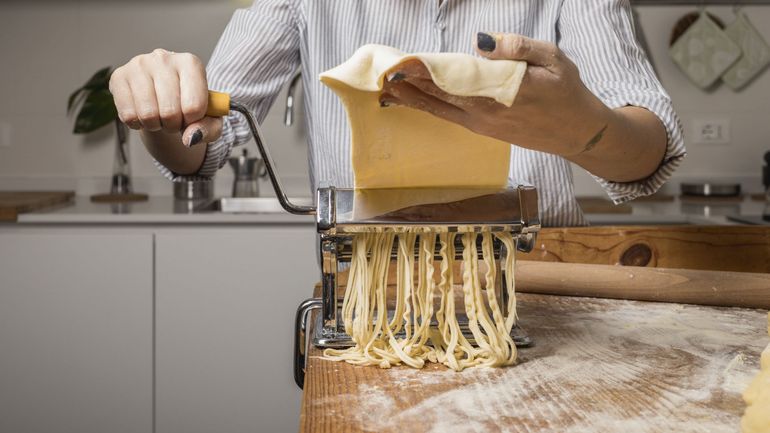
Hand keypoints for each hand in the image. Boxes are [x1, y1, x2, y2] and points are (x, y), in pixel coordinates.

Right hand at [109, 49, 221, 145]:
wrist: (164, 96)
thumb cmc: (189, 107)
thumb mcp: (209, 120)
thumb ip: (208, 130)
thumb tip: (189, 138)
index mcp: (190, 63)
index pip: (194, 106)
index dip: (193, 121)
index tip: (191, 116)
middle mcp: (164, 58)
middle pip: (170, 112)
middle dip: (173, 125)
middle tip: (173, 118)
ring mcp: (139, 64)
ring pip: (148, 114)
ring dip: (155, 125)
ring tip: (159, 116)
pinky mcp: (119, 76)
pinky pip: (128, 115)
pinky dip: (137, 123)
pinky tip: (142, 114)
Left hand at [379, 33, 612, 157]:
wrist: (578, 132)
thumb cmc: (567, 92)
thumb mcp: (553, 59)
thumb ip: (517, 47)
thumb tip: (480, 42)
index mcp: (501, 92)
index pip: (454, 78)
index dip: (425, 70)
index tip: (402, 61)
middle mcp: (485, 112)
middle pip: (439, 95)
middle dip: (410, 83)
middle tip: (382, 73)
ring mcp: (482, 124)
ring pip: (439, 109)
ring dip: (412, 99)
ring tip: (386, 89)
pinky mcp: (483, 130)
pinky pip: (448, 117)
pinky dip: (427, 108)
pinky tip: (412, 102)